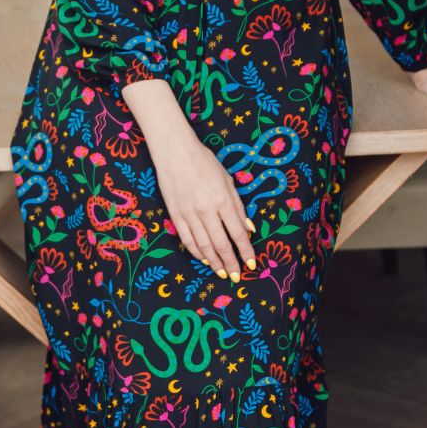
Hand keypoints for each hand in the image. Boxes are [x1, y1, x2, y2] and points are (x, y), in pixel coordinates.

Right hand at [121, 78, 256, 278]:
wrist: (174, 152)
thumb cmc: (204, 162)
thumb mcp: (227, 180)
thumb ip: (238, 206)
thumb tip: (248, 228)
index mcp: (223, 200)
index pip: (238, 233)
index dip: (246, 251)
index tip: (251, 263)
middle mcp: (206, 210)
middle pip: (221, 244)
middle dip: (230, 262)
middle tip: (236, 275)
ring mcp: (189, 214)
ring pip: (203, 246)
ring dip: (214, 262)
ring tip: (222, 273)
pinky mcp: (175, 215)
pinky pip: (187, 239)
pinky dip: (196, 252)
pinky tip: (204, 260)